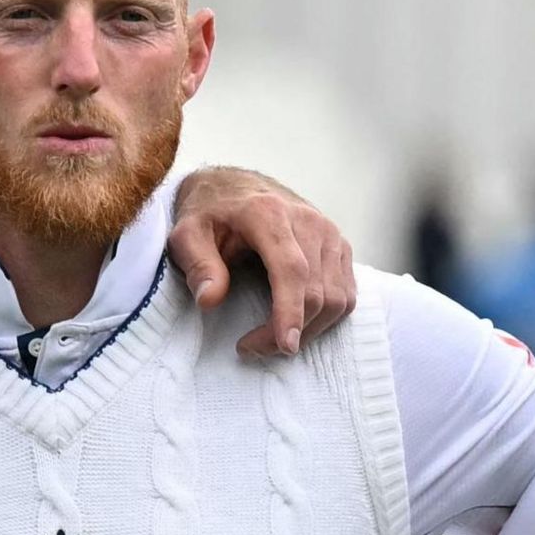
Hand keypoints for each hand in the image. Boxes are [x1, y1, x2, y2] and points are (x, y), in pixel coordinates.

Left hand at [168, 166, 357, 356]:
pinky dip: (326, 317)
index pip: (292, 269)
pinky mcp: (340, 245)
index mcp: (269, 214)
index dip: (290, 310)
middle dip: (291, 330)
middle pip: (317, 291)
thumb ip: (198, 264)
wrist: (234, 186)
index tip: (284, 344)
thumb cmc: (209, 214)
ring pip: (337, 297)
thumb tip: (210, 300)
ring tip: (274, 339)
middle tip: (253, 348)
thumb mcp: (187, 234)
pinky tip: (298, 322)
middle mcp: (308, 220)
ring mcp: (330, 233)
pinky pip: (346, 293)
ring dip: (310, 329)